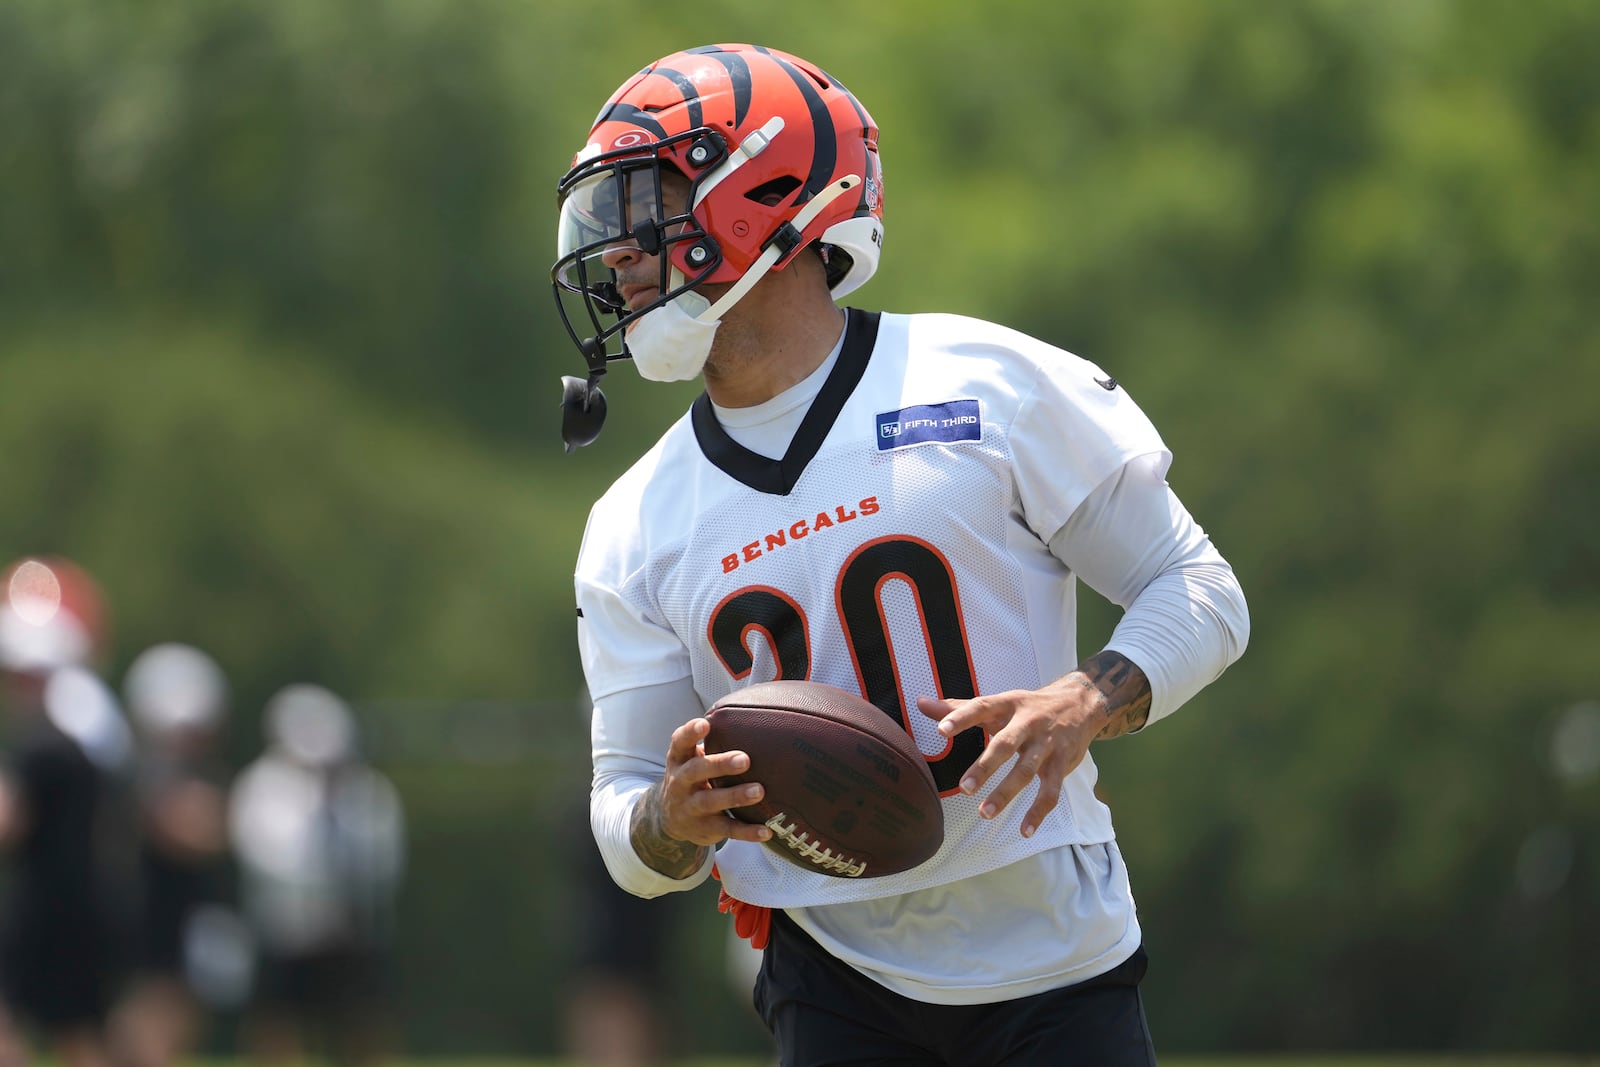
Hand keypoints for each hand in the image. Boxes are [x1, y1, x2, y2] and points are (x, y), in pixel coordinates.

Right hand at [656, 717, 772, 845]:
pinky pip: (727, 829)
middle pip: (697, 771)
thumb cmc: (690, 777)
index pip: (680, 743)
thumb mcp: (689, 758)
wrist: (668, 819)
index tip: (706, 724)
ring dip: (735, 796)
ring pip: (711, 801)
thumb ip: (709, 741)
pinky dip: (747, 832)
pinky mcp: (705, 828)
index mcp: (679, 760)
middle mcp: (681, 783)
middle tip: (745, 759)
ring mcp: (691, 807)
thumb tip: (749, 713)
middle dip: (720, 765)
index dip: (691, 733)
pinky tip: (767, 831)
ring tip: (759, 791)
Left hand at [917, 687, 1098, 838]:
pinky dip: (1039, 812)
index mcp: (1008, 704)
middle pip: (1006, 744)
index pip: (982, 707)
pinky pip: (1051, 791)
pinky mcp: (1062, 763)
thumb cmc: (1027, 706)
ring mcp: (1047, 744)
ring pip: (1027, 771)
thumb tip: (920, 703)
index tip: (941, 730)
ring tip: (985, 813)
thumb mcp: (997, 703)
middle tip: (964, 788)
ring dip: (1007, 793)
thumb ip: (958, 707)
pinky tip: (1024, 830)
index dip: (961, 717)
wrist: (1079, 704)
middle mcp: (1028, 722)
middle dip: (986, 766)